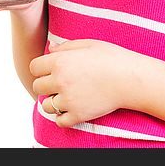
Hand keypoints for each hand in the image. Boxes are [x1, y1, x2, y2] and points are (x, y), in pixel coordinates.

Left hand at [29, 40, 147, 126]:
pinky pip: (59, 121)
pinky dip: (63, 116)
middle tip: (60, 83)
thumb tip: (49, 47)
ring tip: (67, 96)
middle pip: (37, 86)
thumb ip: (66, 46)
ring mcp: (68, 100)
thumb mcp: (88, 44)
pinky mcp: (78, 115)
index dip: (41, 68)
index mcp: (61, 61)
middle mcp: (60, 81)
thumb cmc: (112, 58)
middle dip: (46, 84)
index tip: (51, 69)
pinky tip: (72, 108)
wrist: (131, 79)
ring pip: (46, 105)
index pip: (33, 67)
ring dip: (53, 101)